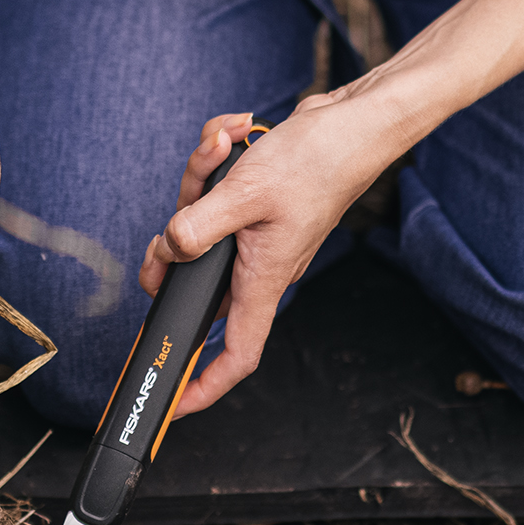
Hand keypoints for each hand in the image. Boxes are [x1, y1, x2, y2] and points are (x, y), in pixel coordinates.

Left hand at [138, 93, 403, 412]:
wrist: (355, 123)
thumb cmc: (319, 161)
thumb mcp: (247, 193)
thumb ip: (198, 227)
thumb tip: (168, 251)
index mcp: (264, 277)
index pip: (237, 353)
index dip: (204, 385)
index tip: (173, 401)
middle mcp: (260, 264)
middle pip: (197, 278)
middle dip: (172, 247)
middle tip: (168, 226)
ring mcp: (257, 234)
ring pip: (199, 227)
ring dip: (198, 184)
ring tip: (218, 150)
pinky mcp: (254, 205)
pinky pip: (215, 196)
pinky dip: (214, 165)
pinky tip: (229, 138)